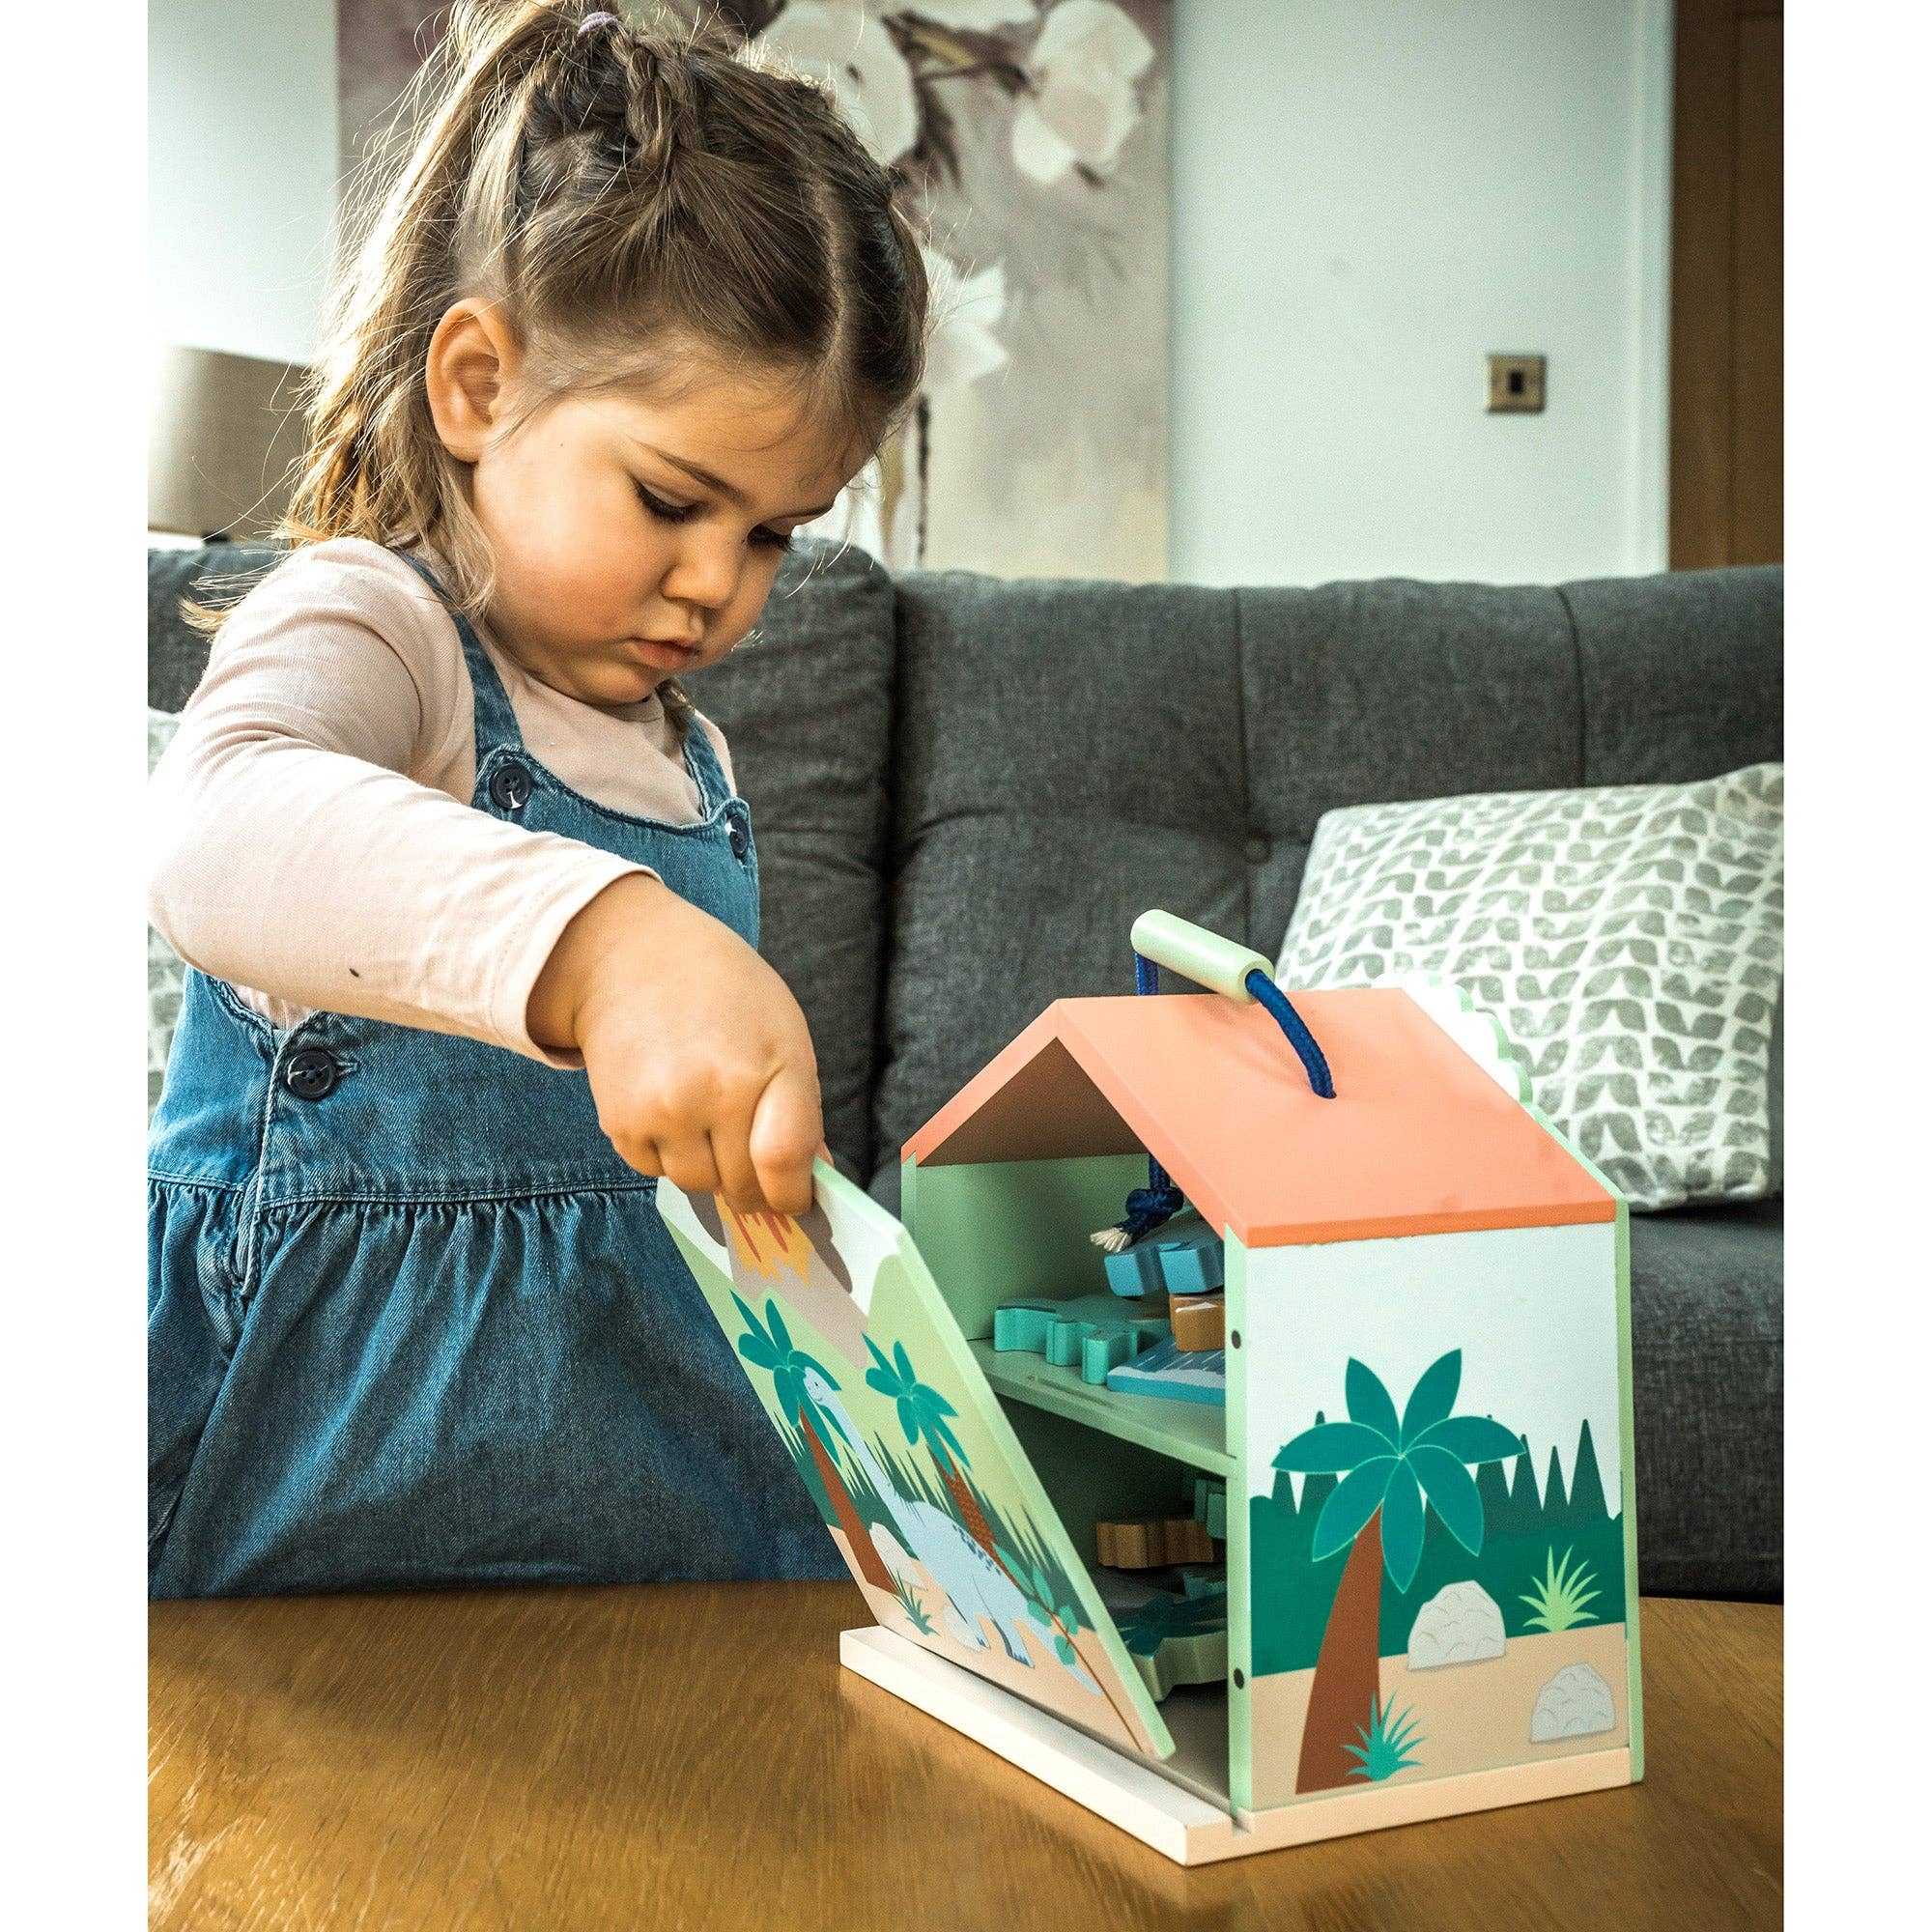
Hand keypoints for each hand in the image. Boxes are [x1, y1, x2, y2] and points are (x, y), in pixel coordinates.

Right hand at [528, 874, 821, 1215]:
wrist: (632, 959)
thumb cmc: (726, 994)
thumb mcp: (784, 1033)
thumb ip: (799, 1108)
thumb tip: (806, 1177)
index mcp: (768, 1068)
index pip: (785, 1163)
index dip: (793, 1193)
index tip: (795, 1197)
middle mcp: (713, 1094)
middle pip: (743, 1185)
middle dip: (754, 1183)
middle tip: (751, 1156)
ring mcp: (662, 1112)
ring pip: (699, 1184)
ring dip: (710, 1168)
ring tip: (708, 1117)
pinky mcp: (620, 1123)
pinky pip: (656, 1171)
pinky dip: (669, 1155)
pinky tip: (671, 1108)